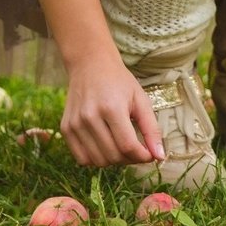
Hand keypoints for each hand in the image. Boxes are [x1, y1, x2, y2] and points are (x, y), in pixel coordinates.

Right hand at [59, 52, 165, 167]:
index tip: (149, 154)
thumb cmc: (119, 82)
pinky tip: (105, 146)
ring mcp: (75, 123)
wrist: (90, 64)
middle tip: (137, 150)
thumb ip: (151, 129)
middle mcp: (90, 117)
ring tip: (121, 147)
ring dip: (114, 161)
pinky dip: (96, 159)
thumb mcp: (141, 100)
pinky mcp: (66, 128)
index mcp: (111, 107)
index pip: (128, 146)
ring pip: (98, 161)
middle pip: (113, 156)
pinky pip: (82, 158)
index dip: (142, 156)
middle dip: (130, 159)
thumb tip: (160, 157)